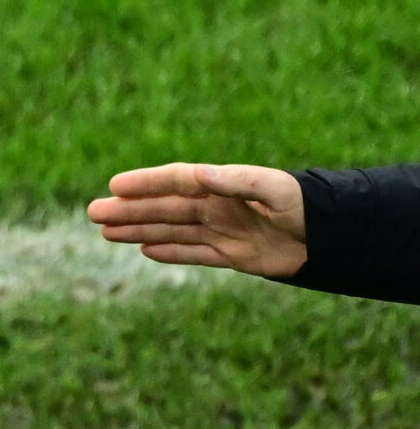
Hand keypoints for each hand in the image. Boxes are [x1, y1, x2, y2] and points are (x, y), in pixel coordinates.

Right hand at [87, 162, 307, 278]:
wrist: (334, 239)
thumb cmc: (306, 208)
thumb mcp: (275, 189)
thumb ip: (238, 181)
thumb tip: (201, 174)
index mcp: (223, 186)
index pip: (175, 181)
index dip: (145, 183)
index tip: (115, 185)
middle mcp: (217, 207)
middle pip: (165, 208)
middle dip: (129, 210)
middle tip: (93, 213)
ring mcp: (223, 230)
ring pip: (172, 230)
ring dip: (140, 230)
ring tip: (107, 233)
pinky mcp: (233, 254)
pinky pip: (193, 252)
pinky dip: (170, 252)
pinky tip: (145, 250)